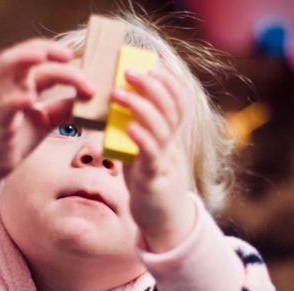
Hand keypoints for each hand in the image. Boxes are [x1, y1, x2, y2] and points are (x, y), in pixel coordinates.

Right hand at [0, 38, 94, 206]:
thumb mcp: (45, 121)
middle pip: (21, 55)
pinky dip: (15, 100)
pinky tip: (30, 99)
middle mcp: (8, 87)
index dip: (62, 61)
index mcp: (21, 84)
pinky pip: (2, 106)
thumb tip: (89, 99)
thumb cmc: (15, 138)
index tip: (82, 66)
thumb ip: (63, 109)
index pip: (41, 63)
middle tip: (68, 55)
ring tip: (40, 56)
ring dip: (20, 58)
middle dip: (43, 48)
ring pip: (2, 69)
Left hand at [111, 67, 195, 252]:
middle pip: (169, 109)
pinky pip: (151, 156)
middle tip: (129, 70)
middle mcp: (172, 146)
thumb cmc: (149, 184)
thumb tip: (115, 109)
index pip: (178, 102)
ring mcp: (165, 162)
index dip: (168, 82)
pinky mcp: (154, 180)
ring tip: (118, 92)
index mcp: (171, 138)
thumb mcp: (144, 153)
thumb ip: (136, 133)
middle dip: (151, 86)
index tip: (152, 64)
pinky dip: (141, 138)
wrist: (163, 222)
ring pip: (160, 128)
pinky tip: (128, 126)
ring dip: (139, 106)